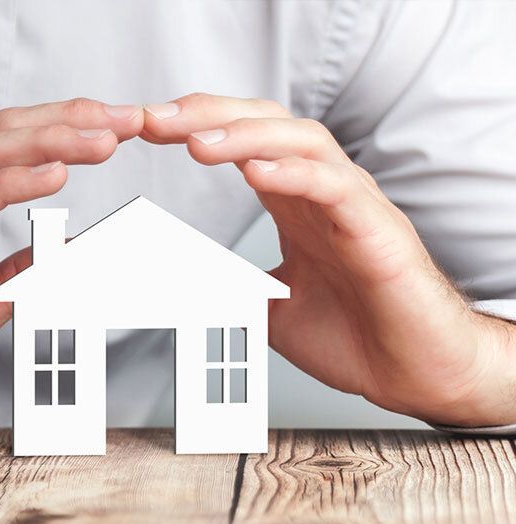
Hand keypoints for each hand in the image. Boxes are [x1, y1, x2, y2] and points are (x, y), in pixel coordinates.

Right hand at [0, 99, 143, 447]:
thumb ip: (17, 272)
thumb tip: (65, 252)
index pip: (9, 148)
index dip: (64, 130)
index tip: (116, 127)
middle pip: (3, 136)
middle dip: (69, 121)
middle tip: (125, 119)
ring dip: (50, 142)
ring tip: (103, 139)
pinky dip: (11, 185)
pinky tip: (54, 176)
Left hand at [143, 93, 515, 426]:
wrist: (412, 372)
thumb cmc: (354, 334)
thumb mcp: (270, 307)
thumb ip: (232, 287)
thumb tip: (184, 285)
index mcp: (293, 202)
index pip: (243, 142)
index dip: (195, 128)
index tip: (147, 128)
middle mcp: (320, 192)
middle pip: (266, 123)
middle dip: (208, 115)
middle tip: (153, 120)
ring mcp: (351, 205)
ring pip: (303, 141)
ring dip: (245, 135)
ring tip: (197, 142)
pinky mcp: (377, 230)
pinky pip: (335, 187)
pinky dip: (296, 174)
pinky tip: (257, 172)